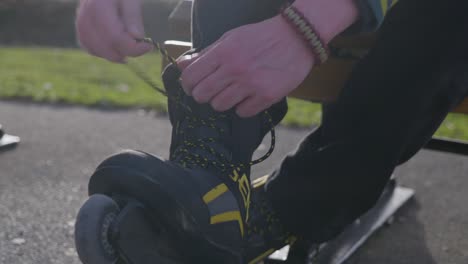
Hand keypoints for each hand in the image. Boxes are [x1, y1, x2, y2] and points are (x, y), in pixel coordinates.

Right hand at [76, 0, 152, 62]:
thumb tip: (137, 37)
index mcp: (99, 7)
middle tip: (140, 44)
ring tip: (130, 44)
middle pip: (106, 47)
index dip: (133, 48)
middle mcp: (86, 17)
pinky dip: (105, 52)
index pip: (115, 38)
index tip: (148, 46)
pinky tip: (117, 46)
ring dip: (116, 53)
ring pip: (97, 51)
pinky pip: (91, 48)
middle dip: (126, 51)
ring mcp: (80, 24)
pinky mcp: (81, 29)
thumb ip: (133, 16)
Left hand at [178, 16, 314, 117]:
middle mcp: (235, 69)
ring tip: (232, 93)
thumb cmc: (260, 37)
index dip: (188, 85)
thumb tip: (181, 65)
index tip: (193, 87)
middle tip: (212, 91)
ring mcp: (251, 84)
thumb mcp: (230, 38)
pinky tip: (248, 96)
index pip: (191, 77)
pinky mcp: (266, 96)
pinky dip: (243, 107)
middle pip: (202, 96)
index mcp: (223, 53)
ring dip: (223, 102)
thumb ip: (206, 54)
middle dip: (203, 95)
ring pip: (220, 106)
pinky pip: (242, 112)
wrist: (296, 38)